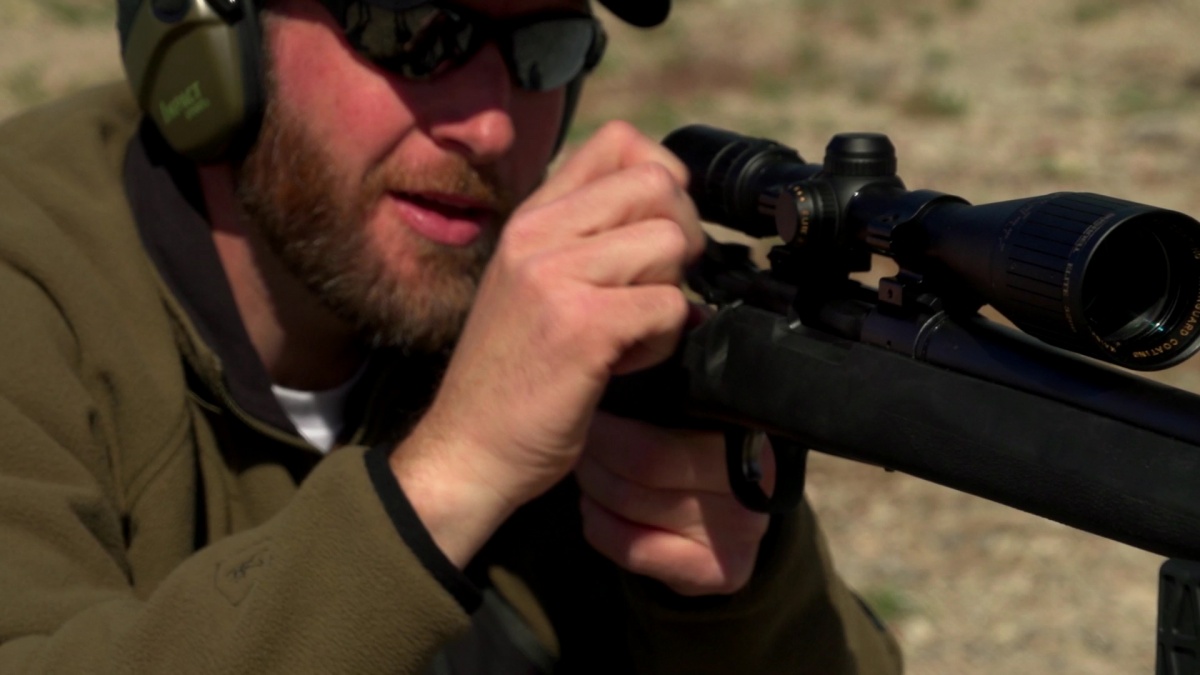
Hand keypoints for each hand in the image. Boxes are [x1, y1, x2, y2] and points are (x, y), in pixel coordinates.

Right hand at [391, 122, 706, 564]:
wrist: (467, 450)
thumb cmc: (510, 377)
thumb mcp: (533, 284)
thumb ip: (585, 239)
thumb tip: (670, 211)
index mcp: (531, 217)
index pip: (620, 140)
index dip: (662, 179)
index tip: (655, 232)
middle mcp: (539, 233)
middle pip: (659, 184)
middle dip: (682, 238)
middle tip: (656, 288)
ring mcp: (557, 274)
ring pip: (670, 243)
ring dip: (670, 296)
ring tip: (630, 333)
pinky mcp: (582, 324)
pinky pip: (670, 306)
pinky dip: (662, 342)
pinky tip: (622, 364)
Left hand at [575, 412, 771, 596]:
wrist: (726, 532)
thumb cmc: (696, 461)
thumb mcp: (689, 421)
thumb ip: (661, 400)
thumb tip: (606, 376)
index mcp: (746, 431)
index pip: (662, 425)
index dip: (613, 424)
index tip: (588, 415)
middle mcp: (752, 481)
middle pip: (645, 463)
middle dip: (597, 451)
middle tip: (578, 443)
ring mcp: (739, 530)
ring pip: (634, 503)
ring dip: (593, 486)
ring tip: (583, 471)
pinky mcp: (720, 569)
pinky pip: (637, 548)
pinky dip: (600, 527)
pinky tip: (593, 511)